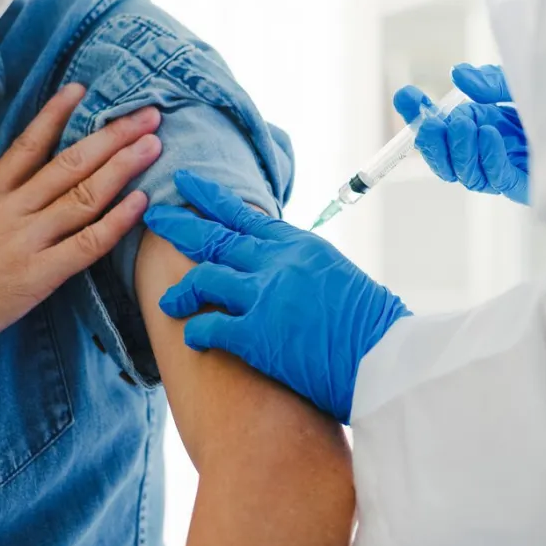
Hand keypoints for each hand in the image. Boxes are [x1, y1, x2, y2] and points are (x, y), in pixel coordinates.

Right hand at [0, 84, 162, 365]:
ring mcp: (25, 241)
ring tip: (154, 144)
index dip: (57, 114)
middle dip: (112, 136)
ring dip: (123, 167)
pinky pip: (85, 244)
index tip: (83, 90)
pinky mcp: (36, 277)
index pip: (27, 144)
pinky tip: (140, 201)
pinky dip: (115, 222)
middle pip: (70, 163)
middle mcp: (10, 210)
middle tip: (148, 115)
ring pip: (83, 195)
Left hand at [144, 172, 409, 423]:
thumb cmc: (372, 328)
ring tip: (165, 300)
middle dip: (179, 226)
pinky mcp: (258, 335)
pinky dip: (196, 331)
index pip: (245, 216)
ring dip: (181, 290)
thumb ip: (303, 268)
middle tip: (154, 217)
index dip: (210, 199)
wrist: (390, 360)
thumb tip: (281, 270)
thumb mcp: (337, 278)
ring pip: (205, 278)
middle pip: (215, 237)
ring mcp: (266, 296)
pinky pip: (210, 327)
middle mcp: (279, 262)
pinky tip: (191, 338)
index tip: (186, 185)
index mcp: (300, 246)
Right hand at [393, 63, 529, 203]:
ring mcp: (503, 171)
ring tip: (467, 123)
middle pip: (444, 161)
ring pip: (464, 173)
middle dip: (433, 141)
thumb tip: (458, 77)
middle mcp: (487, 152)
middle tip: (435, 121)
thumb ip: (490, 82)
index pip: (439, 131)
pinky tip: (489, 136)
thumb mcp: (521, 84)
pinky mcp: (523, 185)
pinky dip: (487, 157)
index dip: (418, 116)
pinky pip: (495, 178)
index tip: (406, 97)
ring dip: (459, 149)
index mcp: (481, 128)